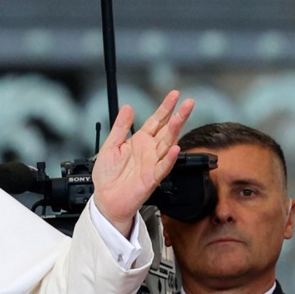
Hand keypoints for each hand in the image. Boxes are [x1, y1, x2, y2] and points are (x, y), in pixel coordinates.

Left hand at [91, 90, 194, 235]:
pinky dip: (169, 158)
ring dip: (175, 131)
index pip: (156, 121)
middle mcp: (149, 151)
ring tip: (181, 118)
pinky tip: (175, 148)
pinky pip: (163, 167)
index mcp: (139, 141)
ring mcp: (152, 163)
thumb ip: (120, 127)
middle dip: (178, 116)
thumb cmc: (108, 175)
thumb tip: (128, 107)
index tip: (175, 95)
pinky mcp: (151, 178)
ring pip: (167, 144)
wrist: (106, 198)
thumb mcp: (110, 145)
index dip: (165, 108)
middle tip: (189, 102)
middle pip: (167, 130)